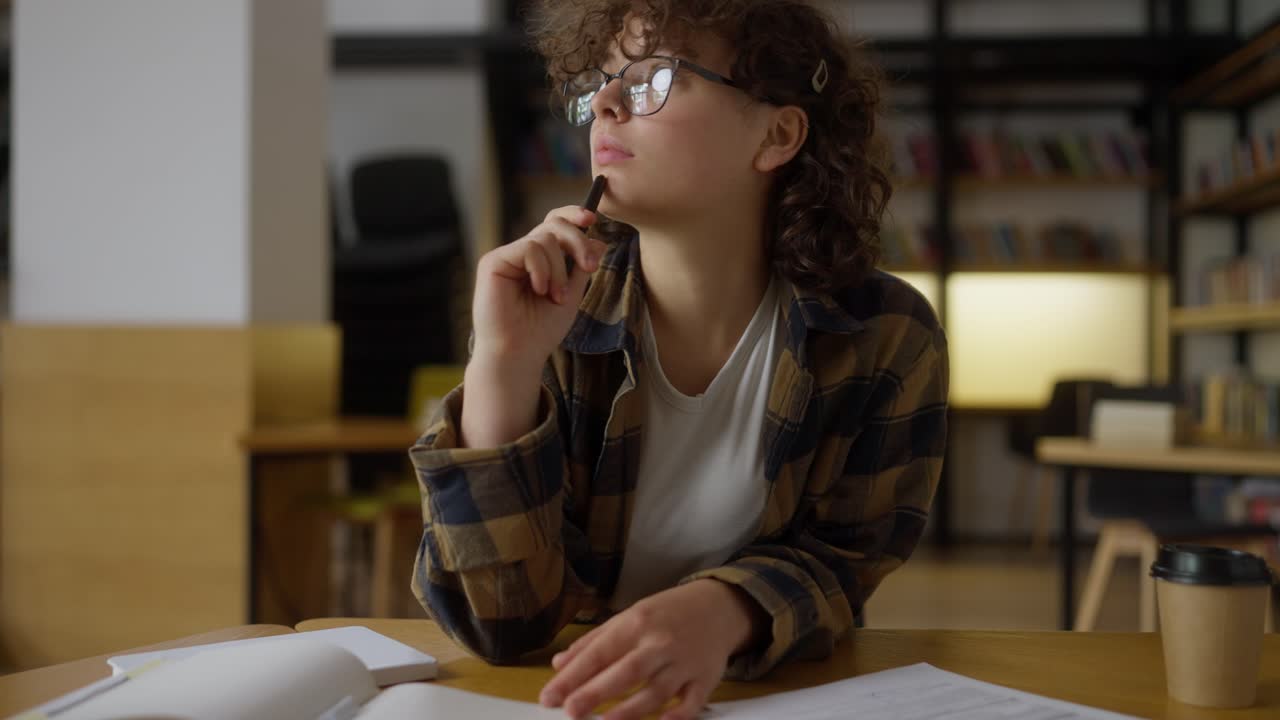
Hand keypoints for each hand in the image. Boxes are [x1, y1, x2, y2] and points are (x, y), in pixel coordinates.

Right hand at [470, 206, 606, 371]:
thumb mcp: (572, 294)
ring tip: (556, 296)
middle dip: (577, 241)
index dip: (573, 215)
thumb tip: (599, 240)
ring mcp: (507, 257)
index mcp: (539, 260)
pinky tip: (539, 290)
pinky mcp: (493, 262)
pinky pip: (529, 248)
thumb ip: (581, 266)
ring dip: (559, 270)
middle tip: (589, 267)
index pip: (555, 224)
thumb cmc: (541, 331)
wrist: (519, 354)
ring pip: (545, 238)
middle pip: (553, 224)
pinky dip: (542, 270)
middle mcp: (521, 254)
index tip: (593, 219)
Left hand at [538, 579, 762, 719]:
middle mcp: (660, 643)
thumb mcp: (629, 616)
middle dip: (597, 692)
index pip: (600, 652)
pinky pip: (692, 703)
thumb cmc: (667, 614)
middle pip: (627, 671)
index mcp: (637, 623)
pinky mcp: (705, 680)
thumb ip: (594, 641)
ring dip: (630, 710)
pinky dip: (678, 716)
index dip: (573, 676)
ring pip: (656, 691)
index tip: (550, 696)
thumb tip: (559, 664)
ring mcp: (684, 663)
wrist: (717, 608)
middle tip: (571, 710)